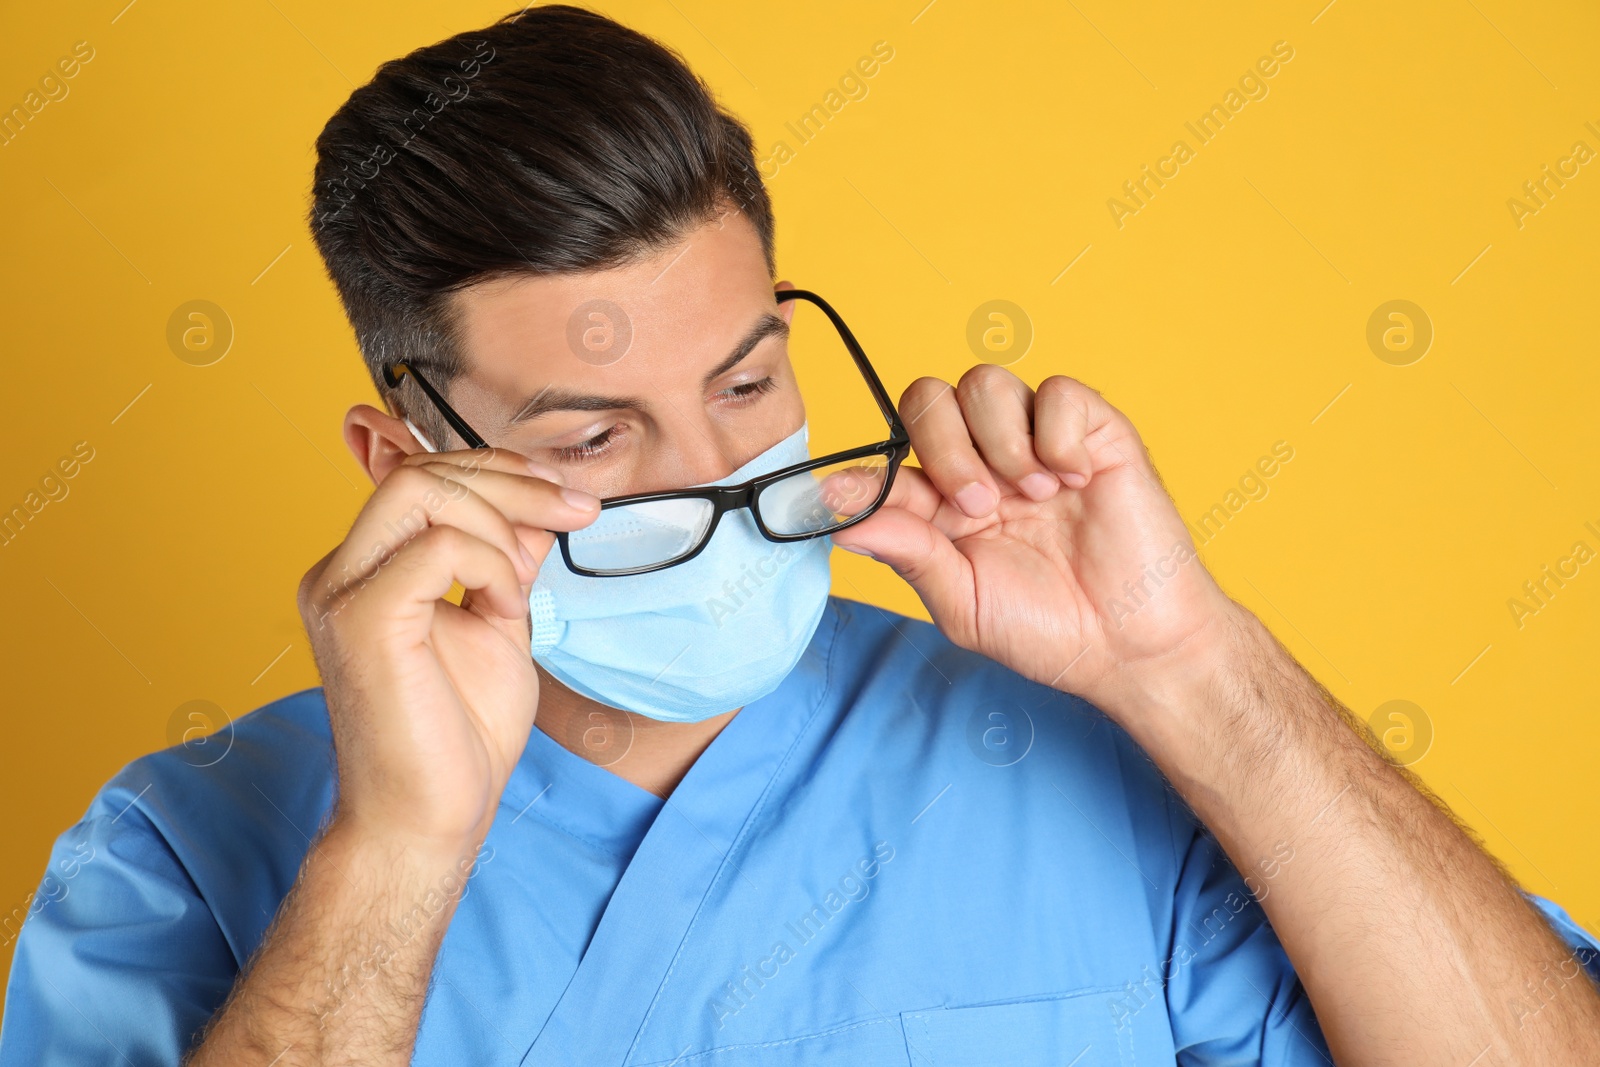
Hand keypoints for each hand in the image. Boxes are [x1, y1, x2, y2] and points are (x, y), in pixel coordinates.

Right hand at [296, 449, 598, 852]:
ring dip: (502, 524)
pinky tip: (504, 609)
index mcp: (370, 569)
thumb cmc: (460, 734)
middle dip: (511, 481)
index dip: (498, 470)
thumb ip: (505, 559)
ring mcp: (342, 592)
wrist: (430, 819)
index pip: (424, 477)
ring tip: (523, 588)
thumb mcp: (498, 621)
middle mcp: (342, 572)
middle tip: (574, 512)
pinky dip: (488, 565)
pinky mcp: (360, 619)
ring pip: (423, 492)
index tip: (565, 495)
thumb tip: (538, 503)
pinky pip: (436, 547)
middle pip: (422, 472)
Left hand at [831, 365, 1236, 710]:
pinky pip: (1058, 391)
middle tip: (977, 505)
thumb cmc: (1048, 630)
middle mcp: (984, 462)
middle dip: (943, 446)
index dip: (866, 472)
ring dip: (999, 440)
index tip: (845, 496)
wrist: (1132, 647)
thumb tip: (838, 521)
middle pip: (928, 397)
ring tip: (1033, 496)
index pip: (890, 456)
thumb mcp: (962, 602)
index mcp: (944, 502)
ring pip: (985, 382)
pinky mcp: (1095, 432)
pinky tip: (1074, 479)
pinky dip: (1057, 433)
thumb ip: (908, 552)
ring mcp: (1037, 442)